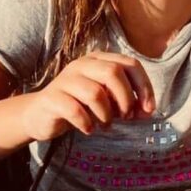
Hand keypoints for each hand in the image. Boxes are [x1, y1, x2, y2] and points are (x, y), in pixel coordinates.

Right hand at [20, 52, 154, 141]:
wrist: (41, 115)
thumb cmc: (79, 106)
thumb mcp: (107, 102)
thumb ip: (127, 103)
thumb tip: (147, 112)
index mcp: (98, 60)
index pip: (130, 64)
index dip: (143, 86)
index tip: (148, 109)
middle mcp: (82, 64)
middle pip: (113, 72)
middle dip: (125, 98)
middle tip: (125, 117)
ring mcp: (65, 80)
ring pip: (95, 92)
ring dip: (106, 114)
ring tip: (105, 124)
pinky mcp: (52, 98)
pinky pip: (75, 110)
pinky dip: (87, 123)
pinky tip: (89, 129)